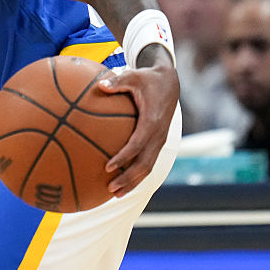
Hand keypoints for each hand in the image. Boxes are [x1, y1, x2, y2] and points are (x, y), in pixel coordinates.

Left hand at [100, 46, 178, 196]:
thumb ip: (118, 82)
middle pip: (144, 164)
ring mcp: (159, 141)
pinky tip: (120, 183)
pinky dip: (136, 175)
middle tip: (110, 188)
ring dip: (133, 182)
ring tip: (114, 194)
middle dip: (128, 178)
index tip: (108, 167)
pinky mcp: (157, 143)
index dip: (123, 157)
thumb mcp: (134, 76)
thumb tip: (100, 85)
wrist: (170, 83)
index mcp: (152, 122)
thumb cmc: (147, 79)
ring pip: (148, 168)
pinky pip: (147, 162)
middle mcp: (158, 135)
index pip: (137, 144)